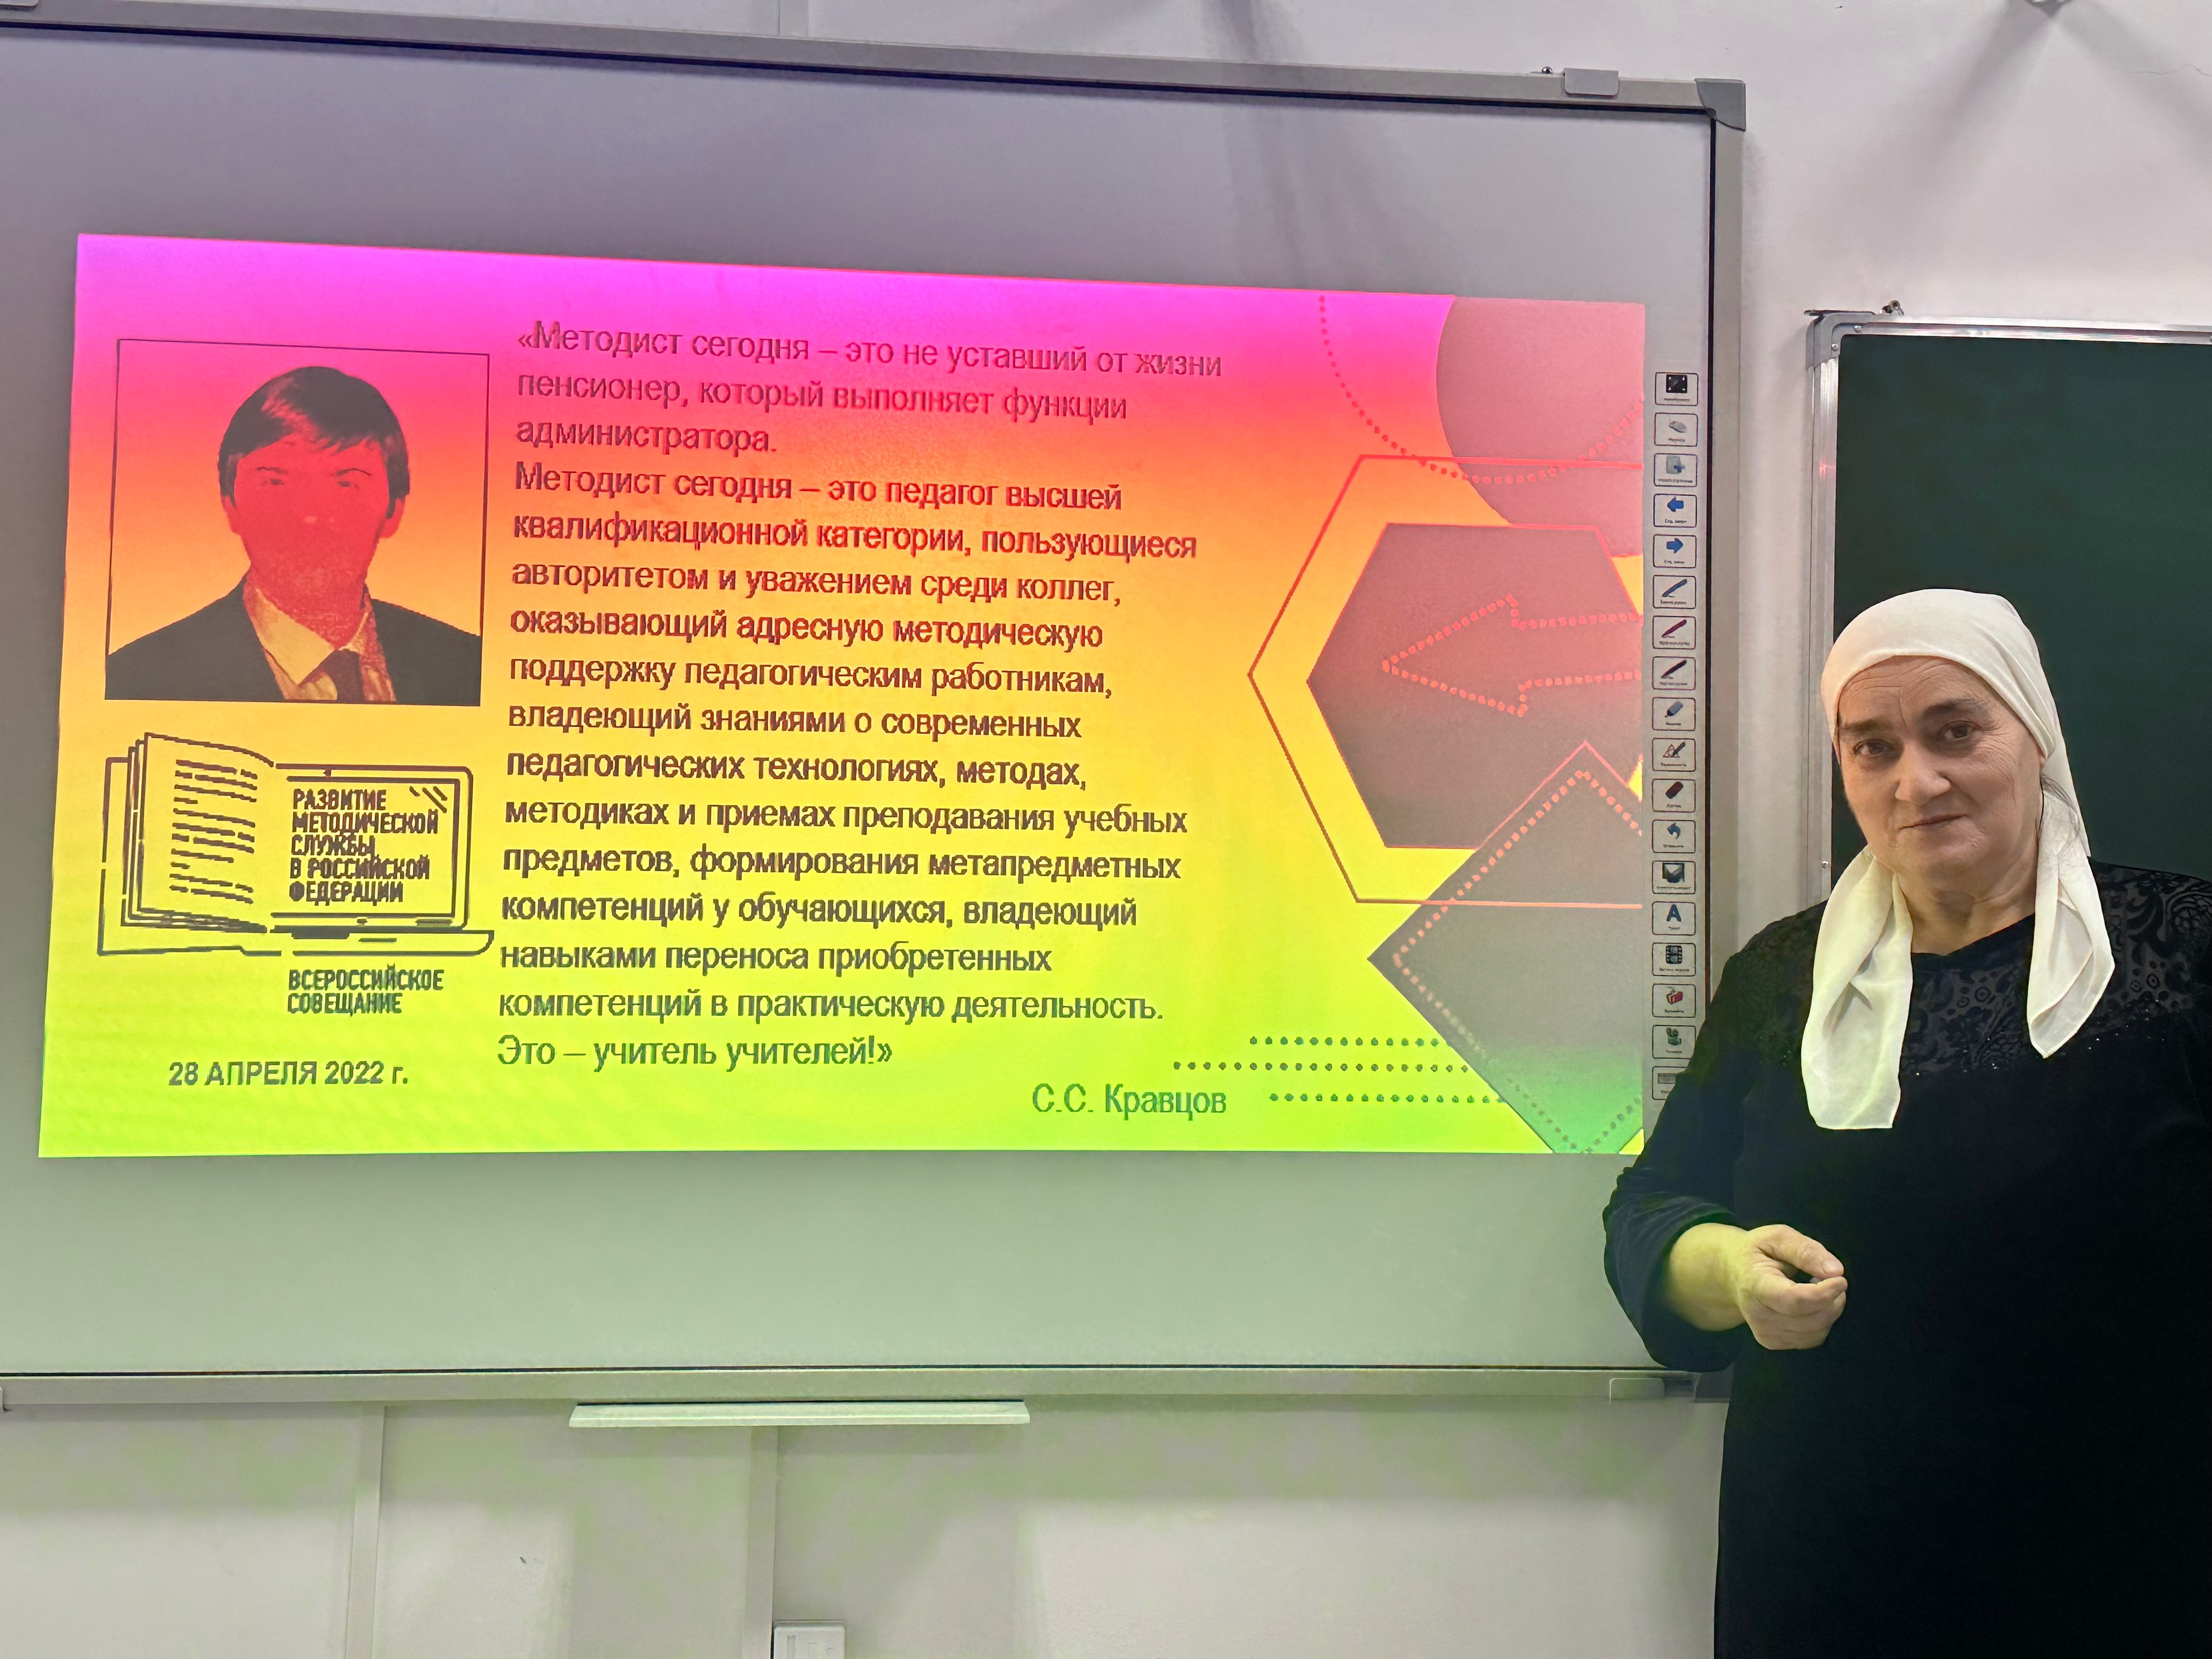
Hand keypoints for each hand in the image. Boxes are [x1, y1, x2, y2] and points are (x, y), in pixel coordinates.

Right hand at [1661, 1222, 1847, 1349]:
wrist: (1731, 1273)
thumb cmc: (1756, 1252)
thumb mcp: (1778, 1237)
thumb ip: (1806, 1251)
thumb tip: (1836, 1271)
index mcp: (1755, 1285)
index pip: (1795, 1300)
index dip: (1823, 1293)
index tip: (1841, 1279)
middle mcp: (1758, 1315)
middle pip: (1811, 1319)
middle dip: (1832, 1298)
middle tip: (1829, 1276)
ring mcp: (1765, 1333)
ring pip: (1817, 1331)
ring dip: (1829, 1309)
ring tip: (1817, 1287)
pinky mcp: (1773, 1342)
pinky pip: (1813, 1338)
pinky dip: (1821, 1321)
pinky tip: (1811, 1304)